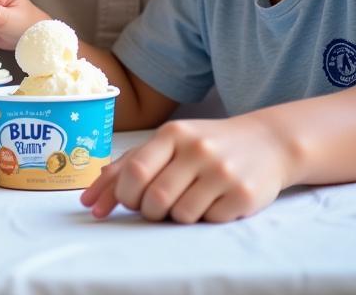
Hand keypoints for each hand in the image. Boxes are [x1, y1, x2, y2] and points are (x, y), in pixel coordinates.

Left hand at [80, 116, 288, 222]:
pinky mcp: (244, 196)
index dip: (123, 195)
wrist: (267, 142)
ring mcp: (223, 172)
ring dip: (176, 216)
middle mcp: (197, 150)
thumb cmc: (205, 144)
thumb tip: (88, 200)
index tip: (126, 202)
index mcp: (173, 133)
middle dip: (148, 211)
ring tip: (188, 200)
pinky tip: (213, 201)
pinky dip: (204, 218)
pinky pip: (209, 222)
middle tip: (155, 207)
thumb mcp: (168, 143)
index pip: (135, 171)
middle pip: (155, 198)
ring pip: (181, 215)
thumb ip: (127, 165)